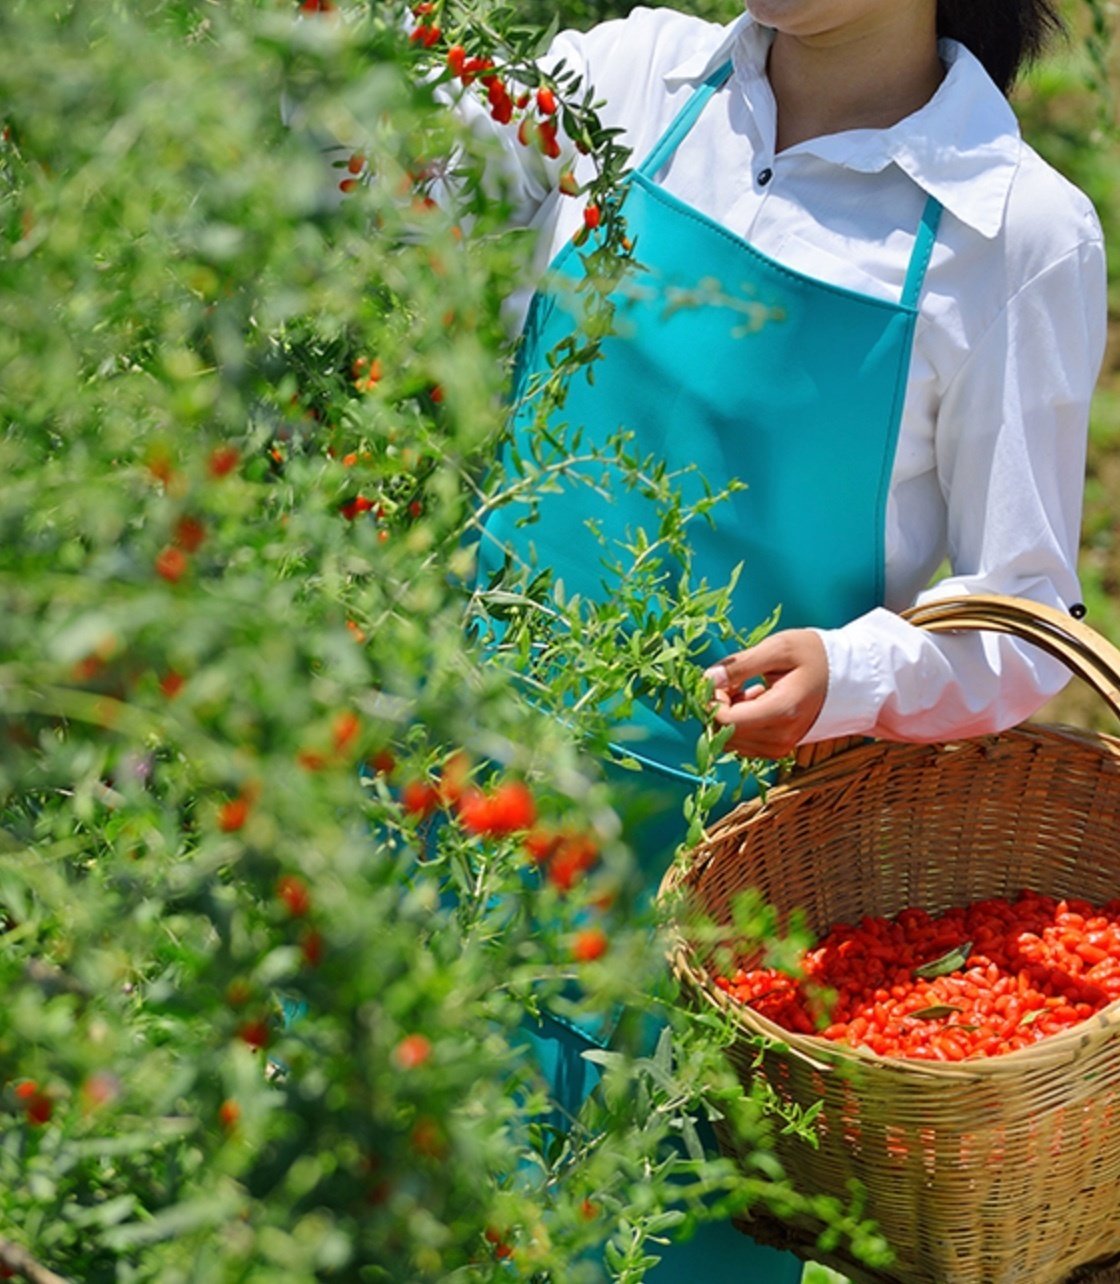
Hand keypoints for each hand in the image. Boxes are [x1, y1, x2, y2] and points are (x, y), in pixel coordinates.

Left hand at [704, 629, 828, 758]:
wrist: (847, 677)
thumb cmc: (814, 656)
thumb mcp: (779, 648)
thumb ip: (741, 664)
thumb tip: (708, 678)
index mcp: (782, 711)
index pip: (726, 721)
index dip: (713, 699)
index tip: (722, 677)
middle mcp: (780, 738)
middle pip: (724, 732)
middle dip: (718, 705)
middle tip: (734, 679)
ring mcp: (779, 747)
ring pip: (729, 740)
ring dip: (727, 714)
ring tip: (747, 688)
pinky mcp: (777, 749)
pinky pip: (741, 743)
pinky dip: (738, 722)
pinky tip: (754, 700)